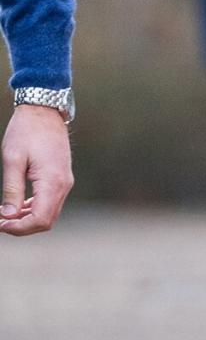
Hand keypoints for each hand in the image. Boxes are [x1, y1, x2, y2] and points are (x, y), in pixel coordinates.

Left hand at [0, 106, 73, 236]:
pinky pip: (51, 203)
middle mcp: (63, 185)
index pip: (40, 219)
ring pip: (50, 214)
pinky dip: (35, 209)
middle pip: (47, 221)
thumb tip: (8, 215)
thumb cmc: (26, 131)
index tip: (1, 224)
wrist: (44, 111)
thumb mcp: (12, 159)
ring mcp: (65, 182)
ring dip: (29, 219)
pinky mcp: (62, 179)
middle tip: (1, 222)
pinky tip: (19, 205)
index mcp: (52, 181)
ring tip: (7, 215)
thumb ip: (11, 189)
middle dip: (23, 227)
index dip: (19, 228)